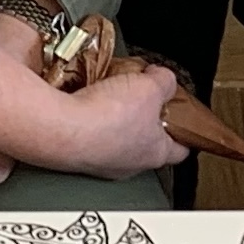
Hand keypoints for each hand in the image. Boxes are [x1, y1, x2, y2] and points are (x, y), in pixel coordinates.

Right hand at [54, 60, 190, 179]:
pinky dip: (88, 116)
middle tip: (140, 95)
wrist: (60, 128)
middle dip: (144, 116)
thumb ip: (164, 82)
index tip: (182, 117)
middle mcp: (128, 164)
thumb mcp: (151, 87)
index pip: (181, 149)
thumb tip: (164, 79)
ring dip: (113, 116)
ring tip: (109, 91)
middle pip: (145, 140)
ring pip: (114, 137)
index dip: (184, 131)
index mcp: (155, 152)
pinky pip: (88, 132)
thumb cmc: (108, 117)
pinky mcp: (75, 154)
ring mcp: (100, 162)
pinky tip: (85, 98)